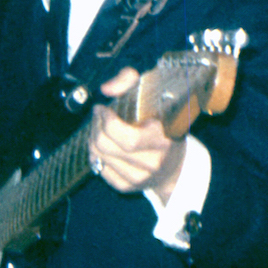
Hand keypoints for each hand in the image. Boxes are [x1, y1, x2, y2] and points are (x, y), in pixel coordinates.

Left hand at [88, 67, 186, 199]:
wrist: (175, 164)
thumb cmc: (162, 123)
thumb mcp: (154, 95)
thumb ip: (129, 80)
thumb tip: (107, 89)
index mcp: (164, 138)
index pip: (129, 138)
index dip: (108, 123)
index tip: (103, 109)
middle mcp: (153, 161)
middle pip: (107, 146)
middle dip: (96, 127)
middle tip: (98, 116)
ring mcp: (140, 177)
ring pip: (99, 157)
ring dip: (93, 139)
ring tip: (99, 129)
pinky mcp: (128, 187)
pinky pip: (99, 170)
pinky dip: (95, 155)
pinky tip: (102, 146)